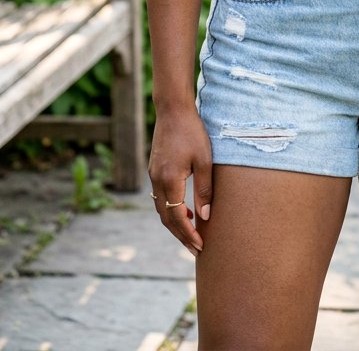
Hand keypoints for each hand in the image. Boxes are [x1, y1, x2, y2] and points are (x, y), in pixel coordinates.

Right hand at [148, 105, 212, 256]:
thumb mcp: (204, 161)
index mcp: (170, 180)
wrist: (173, 110)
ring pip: (161, 209)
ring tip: (191, 235)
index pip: (177, 217)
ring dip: (174, 224)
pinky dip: (170, 210)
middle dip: (181, 235)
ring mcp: (153, 175)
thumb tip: (205, 217)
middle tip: (195, 249)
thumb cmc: (193, 132)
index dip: (188, 234)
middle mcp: (157, 180)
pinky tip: (184, 211)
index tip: (200, 246)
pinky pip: (160, 198)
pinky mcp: (154, 169)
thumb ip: (204, 190)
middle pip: (166, 218)